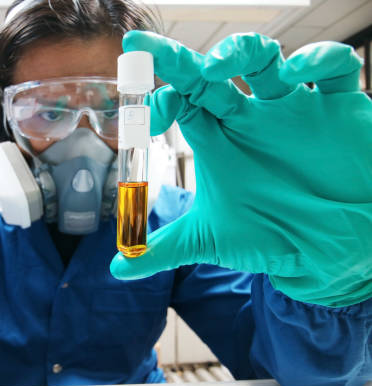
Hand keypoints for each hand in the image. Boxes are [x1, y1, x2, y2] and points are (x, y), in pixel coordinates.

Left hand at [110, 31, 371, 306]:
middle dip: (175, 59)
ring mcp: (291, 110)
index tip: (143, 119)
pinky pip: (334, 71)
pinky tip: (294, 73)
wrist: (332, 251)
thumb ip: (163, 250)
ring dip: (240, 53)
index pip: (181, 102)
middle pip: (208, 75)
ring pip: (264, 61)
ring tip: (216, 66)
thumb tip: (116, 268)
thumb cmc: (273, 236)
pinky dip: (318, 61)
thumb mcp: (212, 241)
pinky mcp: (340, 110)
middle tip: (140, 47)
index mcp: (219, 140)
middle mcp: (250, 118)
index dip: (158, 102)